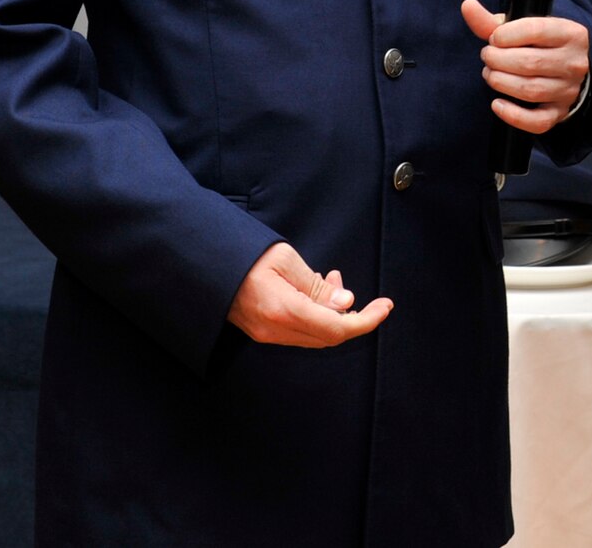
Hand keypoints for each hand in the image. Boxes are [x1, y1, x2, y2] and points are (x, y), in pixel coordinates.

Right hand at [226, 242, 392, 347]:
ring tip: (335, 279)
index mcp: (283, 311)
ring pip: (316, 334)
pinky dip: (318, 314)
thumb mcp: (287, 261)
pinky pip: (300, 330)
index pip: (337, 329)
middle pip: (329, 337)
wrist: (206, 263)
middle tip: (371, 298)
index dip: (366, 321)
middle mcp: (275, 330)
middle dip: (355, 318)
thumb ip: (318, 286)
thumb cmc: (244, 255)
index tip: (385, 307)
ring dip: (335, 313)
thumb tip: (345, 304)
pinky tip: (318, 290)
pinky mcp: (262, 331)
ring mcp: (266, 334)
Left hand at [460, 0, 590, 133]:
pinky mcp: (559, 112)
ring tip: (490, 74)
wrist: (563, 67)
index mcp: (572, 34)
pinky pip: (538, 122)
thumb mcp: (521, 27)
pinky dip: (513, 116)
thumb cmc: (539, 44)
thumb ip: (492, 21)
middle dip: (498, 59)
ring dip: (500, 82)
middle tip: (487, 57)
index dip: (505, 35)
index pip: (535, 30)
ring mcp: (569, 90)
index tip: (494, 38)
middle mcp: (575, 62)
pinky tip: (497, 104)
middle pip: (530, 62)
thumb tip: (467, 6)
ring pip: (531, 90)